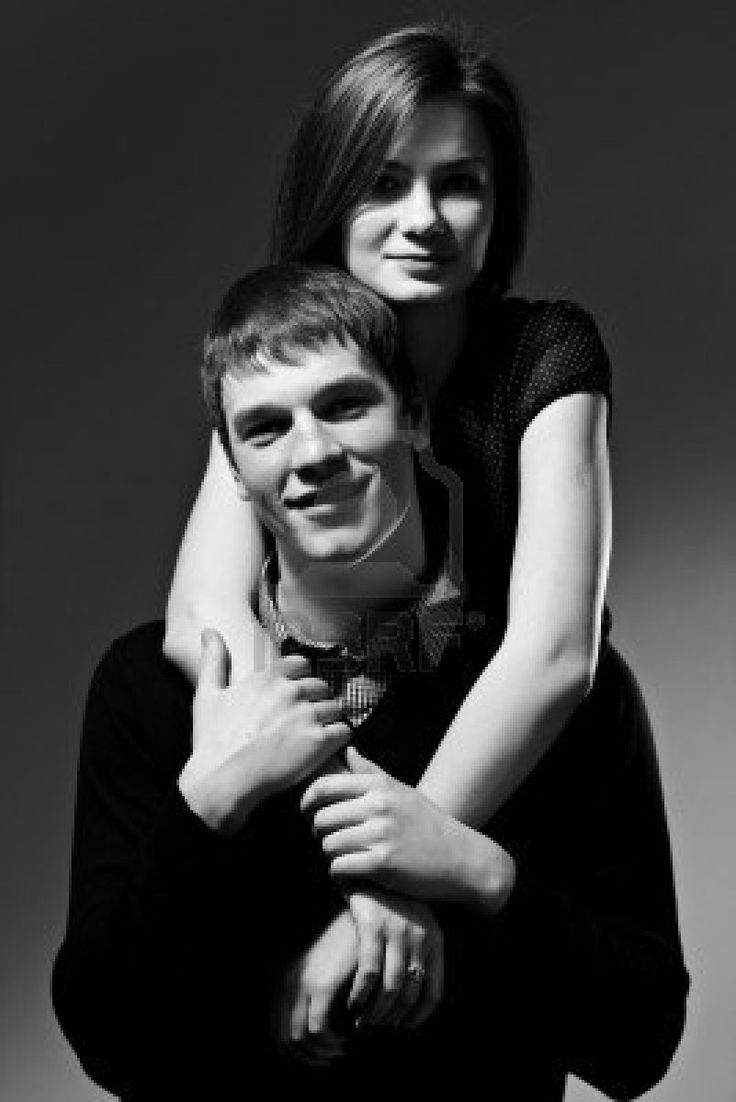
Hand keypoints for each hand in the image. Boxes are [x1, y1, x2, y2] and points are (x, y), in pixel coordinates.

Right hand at [179, 630, 350, 831]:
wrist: (222, 781)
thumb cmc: (212, 741)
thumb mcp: (206, 694)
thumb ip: (213, 659)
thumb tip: (209, 631)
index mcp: (268, 677)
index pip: (302, 665)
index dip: (301, 680)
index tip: (294, 698)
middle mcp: (291, 691)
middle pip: (321, 687)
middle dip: (316, 702)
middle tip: (303, 722)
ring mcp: (307, 715)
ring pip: (335, 708)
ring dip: (328, 721)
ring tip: (313, 737)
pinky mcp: (320, 741)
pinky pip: (344, 732)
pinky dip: (338, 740)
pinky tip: (324, 749)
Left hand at [274, 910, 355, 1066]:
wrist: (358, 924)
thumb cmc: (346, 952)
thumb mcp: (323, 973)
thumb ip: (313, 998)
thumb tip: (314, 1035)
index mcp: (287, 981)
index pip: (278, 1031)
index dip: (297, 1052)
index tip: (318, 1057)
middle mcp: (289, 983)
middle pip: (285, 1039)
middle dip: (307, 1057)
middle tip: (330, 1057)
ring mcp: (303, 984)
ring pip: (300, 1038)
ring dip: (320, 1051)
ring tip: (340, 1049)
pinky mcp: (322, 985)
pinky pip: (318, 1028)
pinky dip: (330, 1040)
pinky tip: (345, 1037)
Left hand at [302, 747, 514, 911]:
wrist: (464, 858)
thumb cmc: (429, 824)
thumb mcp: (402, 791)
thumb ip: (370, 771)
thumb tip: (347, 749)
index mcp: (379, 786)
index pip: (324, 787)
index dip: (307, 802)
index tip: (307, 813)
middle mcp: (379, 806)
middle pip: (321, 818)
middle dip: (318, 833)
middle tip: (328, 840)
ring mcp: (381, 834)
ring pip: (328, 845)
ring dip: (331, 855)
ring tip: (344, 857)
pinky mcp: (382, 863)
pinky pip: (339, 868)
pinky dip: (339, 874)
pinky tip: (350, 874)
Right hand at [346, 888, 443, 1029]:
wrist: (373, 861)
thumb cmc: (393, 897)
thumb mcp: (417, 921)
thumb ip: (419, 951)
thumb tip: (412, 992)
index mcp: (435, 938)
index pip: (434, 990)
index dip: (419, 1015)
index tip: (404, 1027)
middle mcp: (420, 937)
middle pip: (410, 993)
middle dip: (393, 1017)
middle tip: (378, 1028)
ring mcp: (397, 931)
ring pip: (390, 988)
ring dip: (376, 1013)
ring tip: (363, 1022)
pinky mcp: (372, 926)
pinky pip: (369, 972)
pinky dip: (360, 995)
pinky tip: (353, 1005)